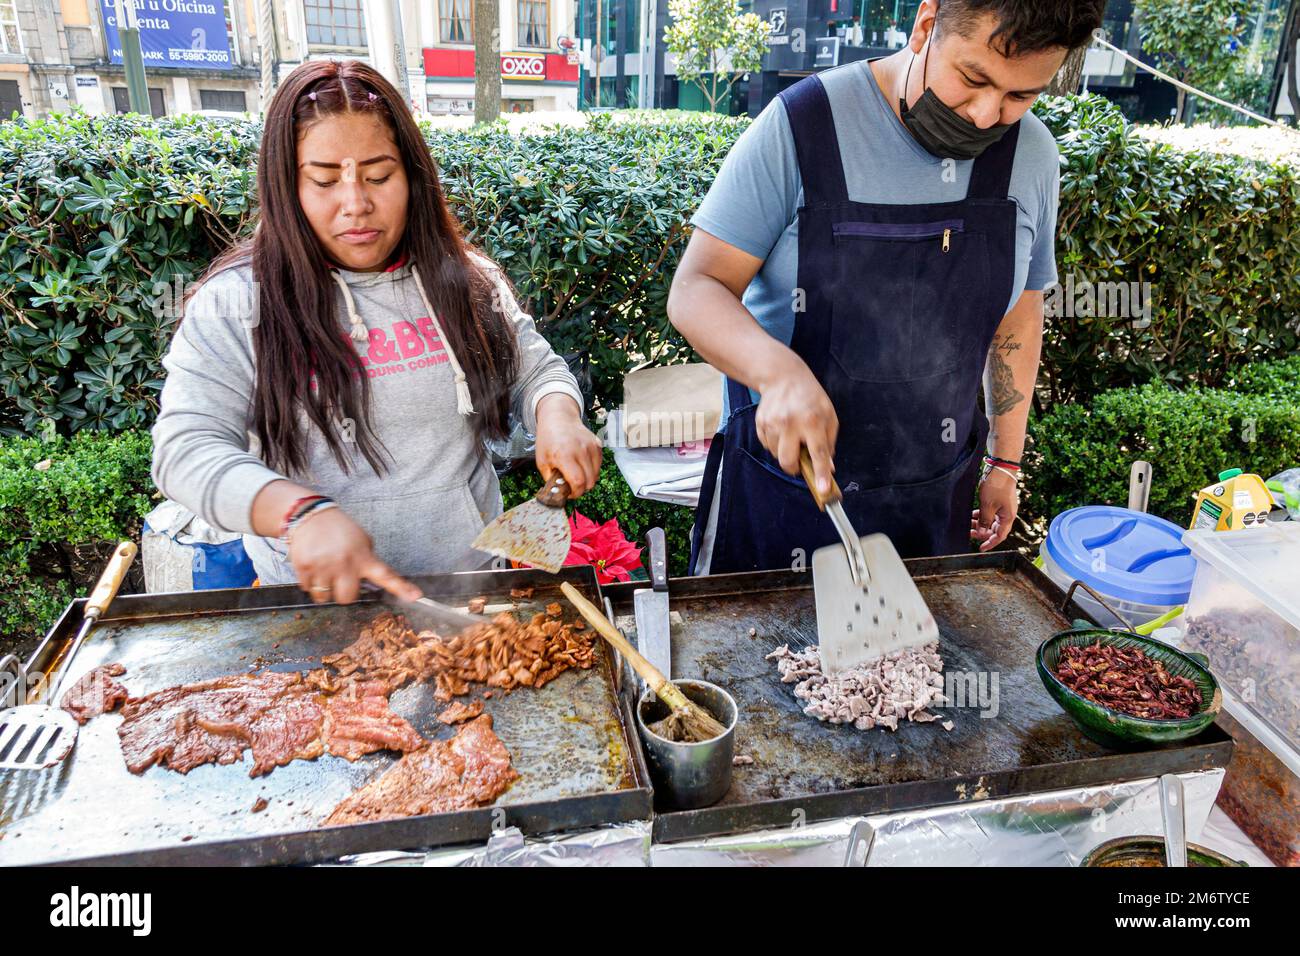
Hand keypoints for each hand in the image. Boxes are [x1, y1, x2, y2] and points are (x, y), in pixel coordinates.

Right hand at [288, 507, 421, 604]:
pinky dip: (310, 582)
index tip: (416, 596)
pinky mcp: (304, 568)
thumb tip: (376, 581)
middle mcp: (345, 563)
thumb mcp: (361, 540)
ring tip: (324, 571)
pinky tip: (313, 566)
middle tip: (340, 579)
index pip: (386, 575)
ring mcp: (323, 566)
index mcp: (363, 556)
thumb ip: (368, 560)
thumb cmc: (339, 529)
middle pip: (347, 598)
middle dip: (344, 593)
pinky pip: (308, 589)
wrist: (310, 515)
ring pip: (325, 597)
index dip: (401, 588)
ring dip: (325, 589)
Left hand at [534, 393, 602, 497]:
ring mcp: (591, 447)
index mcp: (564, 455)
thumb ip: (551, 479)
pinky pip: (598, 466)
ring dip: (587, 480)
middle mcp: (580, 451)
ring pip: (596, 475)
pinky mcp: (598, 445)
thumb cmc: (548, 440)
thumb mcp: (541, 461)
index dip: (575, 493)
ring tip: (576, 475)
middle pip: (590, 481)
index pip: (577, 482)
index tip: (569, 494)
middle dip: (581, 489)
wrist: (559, 418)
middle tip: (572, 487)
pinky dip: (592, 470)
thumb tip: (559, 493)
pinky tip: (581, 465)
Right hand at [754, 357, 838, 495]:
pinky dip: (775, 443)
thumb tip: (828, 468)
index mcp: (813, 421)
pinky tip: (781, 429)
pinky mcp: (761, 423)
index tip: (823, 490)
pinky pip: (767, 445)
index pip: (818, 453)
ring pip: (776, 455)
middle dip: (794, 468)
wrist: (784, 377)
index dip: (821, 474)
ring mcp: (773, 423)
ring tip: (791, 435)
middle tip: (800, 460)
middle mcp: (791, 423)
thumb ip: (829, 442)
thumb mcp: (828, 416)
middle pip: (788, 461)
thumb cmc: (810, 398)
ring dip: (785, 452)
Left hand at [971, 469, 1018, 551]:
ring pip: (991, 520)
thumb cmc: (996, 486)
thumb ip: (984, 520)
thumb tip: (982, 532)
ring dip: (980, 523)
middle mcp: (1007, 514)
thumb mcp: (987, 506)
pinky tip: (972, 514)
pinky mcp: (998, 501)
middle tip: (969, 532)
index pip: (1000, 536)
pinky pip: (990, 512)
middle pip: (994, 529)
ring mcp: (1003, 507)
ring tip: (968, 522)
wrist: (1001, 467)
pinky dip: (981, 515)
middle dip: (982, 532)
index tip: (980, 548)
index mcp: (1008, 517)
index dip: (990, 543)